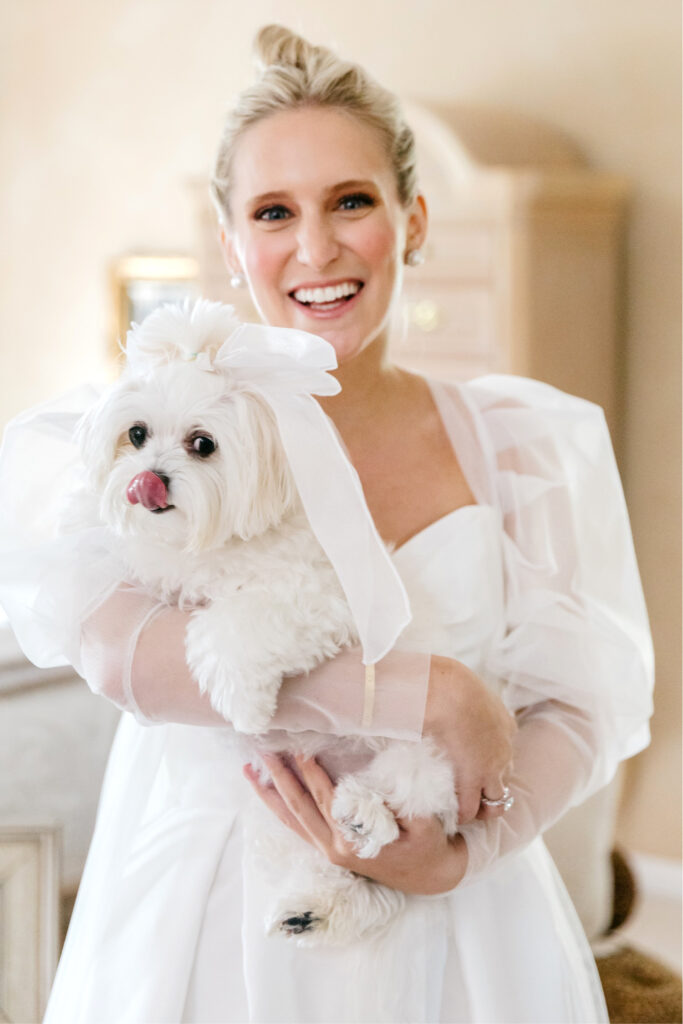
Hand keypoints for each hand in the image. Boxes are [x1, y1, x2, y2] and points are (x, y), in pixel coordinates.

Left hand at [244, 753, 467, 895]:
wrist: (431, 876)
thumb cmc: (428, 844)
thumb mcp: (423, 821)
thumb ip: (400, 803)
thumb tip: (378, 778)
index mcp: (354, 840)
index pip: (325, 799)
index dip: (311, 772)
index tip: (299, 746)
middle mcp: (334, 847)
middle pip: (298, 807)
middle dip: (279, 777)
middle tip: (262, 749)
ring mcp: (328, 850)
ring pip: (290, 819)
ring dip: (269, 792)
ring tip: (249, 769)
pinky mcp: (328, 849)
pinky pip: (296, 826)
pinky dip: (279, 807)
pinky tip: (266, 790)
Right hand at [424, 656, 516, 823]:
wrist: (448, 689)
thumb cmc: (446, 680)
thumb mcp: (461, 686)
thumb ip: (457, 696)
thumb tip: (436, 692)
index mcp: (505, 723)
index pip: (504, 751)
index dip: (491, 762)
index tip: (474, 763)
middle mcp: (505, 747)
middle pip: (505, 777)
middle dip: (490, 787)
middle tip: (472, 792)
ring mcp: (492, 766)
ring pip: (496, 799)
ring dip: (480, 806)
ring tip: (465, 809)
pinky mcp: (474, 779)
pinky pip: (472, 807)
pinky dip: (463, 814)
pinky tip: (452, 814)